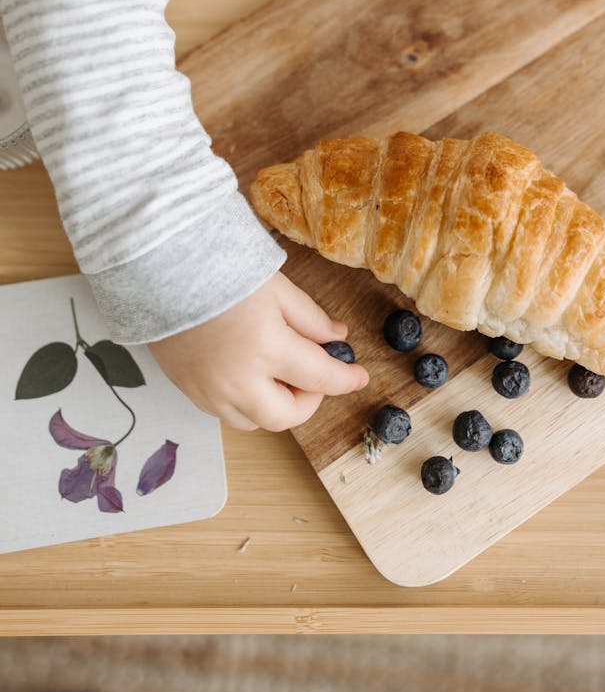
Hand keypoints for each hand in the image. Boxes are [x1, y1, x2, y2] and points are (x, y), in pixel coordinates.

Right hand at [147, 271, 368, 431]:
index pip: (320, 378)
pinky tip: (249, 375)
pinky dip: (245, 403)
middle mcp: (237, 380)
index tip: (360, 376)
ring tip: (279, 373)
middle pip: (285, 417)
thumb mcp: (275, 288)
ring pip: (253, 422)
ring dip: (274, 406)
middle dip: (308, 401)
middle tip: (313, 375)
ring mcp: (209, 391)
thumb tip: (337, 338)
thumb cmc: (219, 270)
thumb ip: (310, 318)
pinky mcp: (187, 390)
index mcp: (266, 348)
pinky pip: (224, 413)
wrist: (157, 269)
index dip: (345, 379)